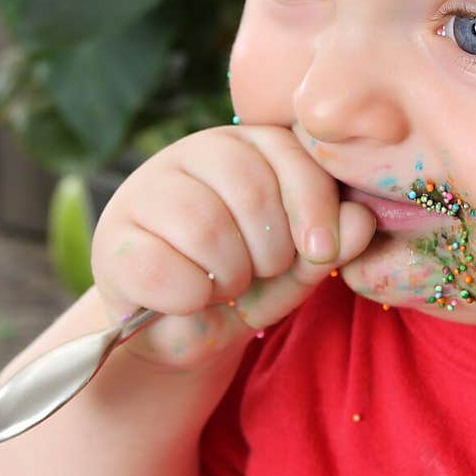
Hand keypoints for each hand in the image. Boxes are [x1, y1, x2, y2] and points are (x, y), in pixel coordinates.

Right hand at [90, 125, 376, 367]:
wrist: (184, 329)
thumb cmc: (247, 287)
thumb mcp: (299, 268)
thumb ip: (331, 243)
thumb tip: (361, 220)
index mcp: (251, 146)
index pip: (291, 155)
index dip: (313, 208)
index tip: (319, 252)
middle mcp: (196, 153)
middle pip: (250, 192)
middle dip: (269, 252)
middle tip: (256, 274)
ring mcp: (148, 188)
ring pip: (204, 226)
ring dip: (227, 277)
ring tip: (222, 287)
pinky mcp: (114, 235)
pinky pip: (161, 265)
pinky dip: (186, 297)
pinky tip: (186, 299)